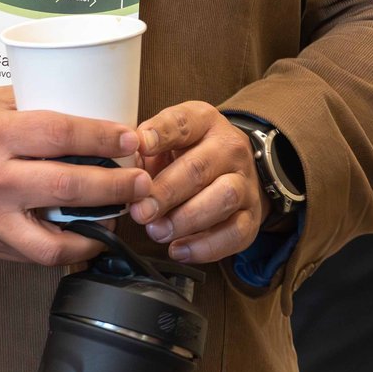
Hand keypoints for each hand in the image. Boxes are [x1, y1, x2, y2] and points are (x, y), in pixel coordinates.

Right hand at [0, 87, 147, 266]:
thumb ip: (37, 102)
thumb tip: (95, 104)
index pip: (59, 133)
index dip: (101, 137)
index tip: (130, 138)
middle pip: (66, 186)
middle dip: (114, 185)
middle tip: (141, 180)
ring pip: (52, 238)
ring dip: (96, 229)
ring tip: (120, 214)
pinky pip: (36, 256)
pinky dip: (68, 249)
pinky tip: (88, 234)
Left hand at [126, 102, 266, 264]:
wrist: (235, 171)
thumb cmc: (189, 156)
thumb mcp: (168, 142)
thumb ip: (144, 152)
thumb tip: (120, 169)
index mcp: (204, 123)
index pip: (184, 122)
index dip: (161, 133)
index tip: (140, 145)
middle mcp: (230, 149)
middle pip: (200, 167)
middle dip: (166, 192)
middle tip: (140, 211)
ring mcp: (244, 183)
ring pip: (224, 197)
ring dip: (186, 219)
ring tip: (158, 231)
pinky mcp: (252, 217)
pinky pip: (235, 233)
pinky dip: (205, 247)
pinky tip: (178, 249)